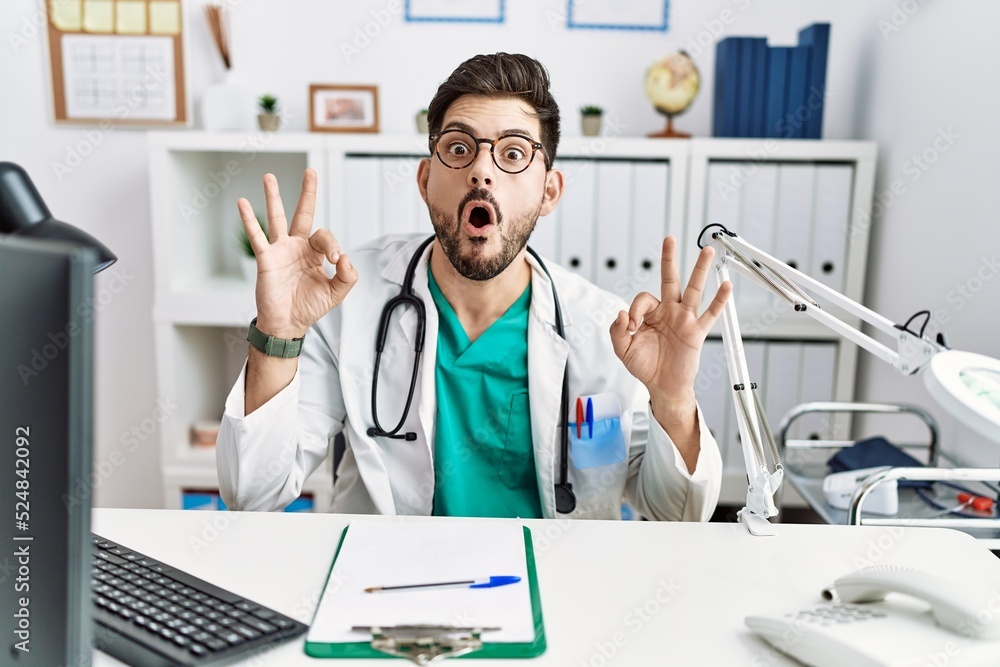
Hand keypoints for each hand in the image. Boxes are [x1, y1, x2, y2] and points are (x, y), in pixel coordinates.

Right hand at [239, 169, 357, 338]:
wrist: (287, 324)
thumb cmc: (309, 308)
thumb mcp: (336, 293)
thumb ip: (347, 275)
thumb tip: (345, 256)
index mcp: (315, 254)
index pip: (325, 237)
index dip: (332, 245)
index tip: (335, 260)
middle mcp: (298, 247)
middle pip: (303, 214)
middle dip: (307, 193)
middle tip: (310, 172)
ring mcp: (280, 250)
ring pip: (277, 218)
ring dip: (273, 197)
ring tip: (269, 177)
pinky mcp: (266, 258)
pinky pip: (257, 236)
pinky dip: (249, 220)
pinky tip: (242, 202)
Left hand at [610, 236, 730, 412]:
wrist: (663, 386)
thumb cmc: (645, 366)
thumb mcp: (623, 349)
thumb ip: (618, 331)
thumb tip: (623, 313)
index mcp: (651, 313)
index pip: (643, 299)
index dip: (635, 310)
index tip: (633, 326)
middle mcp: (669, 311)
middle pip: (670, 279)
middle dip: (669, 259)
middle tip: (669, 239)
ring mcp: (684, 319)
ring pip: (693, 290)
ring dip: (699, 270)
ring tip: (706, 251)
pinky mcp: (696, 332)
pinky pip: (710, 314)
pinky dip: (719, 301)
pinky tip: (726, 286)